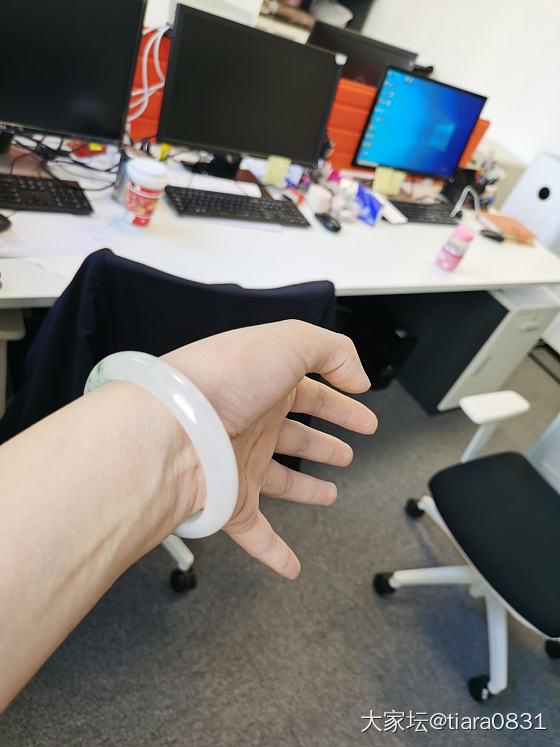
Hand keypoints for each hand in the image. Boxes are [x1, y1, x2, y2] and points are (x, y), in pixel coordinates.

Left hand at [164, 321, 376, 578]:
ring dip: (306, 489)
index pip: (312, 393)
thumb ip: (332, 351)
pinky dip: (274, 552)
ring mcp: (240, 464)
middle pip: (297, 435)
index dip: (342, 404)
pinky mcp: (230, 501)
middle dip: (325, 442)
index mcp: (264, 386)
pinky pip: (255, 533)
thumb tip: (359, 376)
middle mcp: (252, 424)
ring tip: (328, 494)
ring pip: (280, 480)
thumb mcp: (288, 342)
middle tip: (348, 451)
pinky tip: (290, 566)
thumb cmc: (221, 380)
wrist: (172, 427)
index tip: (365, 415)